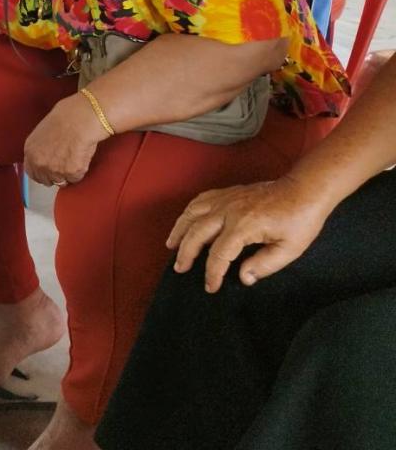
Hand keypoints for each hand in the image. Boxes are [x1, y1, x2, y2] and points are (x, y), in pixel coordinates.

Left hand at [22, 94, 104, 186]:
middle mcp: (39, 163)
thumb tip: (46, 156)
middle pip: (46, 180)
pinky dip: (80, 170)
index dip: (42, 173)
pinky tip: (81, 155)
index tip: (49, 171)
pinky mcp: (71, 173)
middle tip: (65, 164)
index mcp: (30, 151)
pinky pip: (76, 178)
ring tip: (75, 156)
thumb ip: (40, 148)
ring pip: (62, 181)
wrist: (81, 118)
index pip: (32, 173)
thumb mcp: (42, 132)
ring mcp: (55, 169)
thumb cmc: (65, 117)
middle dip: (55, 175)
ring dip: (68, 173)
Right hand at [167, 176, 333, 292]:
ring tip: (171, 245)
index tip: (211, 286)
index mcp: (244, 226)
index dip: (212, 273)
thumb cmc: (300, 220)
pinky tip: (185, 221)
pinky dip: (188, 212)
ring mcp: (225, 199)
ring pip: (192, 214)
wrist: (304, 190)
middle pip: (196, 233)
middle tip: (180, 268)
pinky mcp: (227, 192)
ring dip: (179, 230)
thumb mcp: (290, 249)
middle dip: (186, 253)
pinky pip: (199, 200)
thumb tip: (243, 277)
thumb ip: (265, 265)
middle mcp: (228, 210)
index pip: (219, 254)